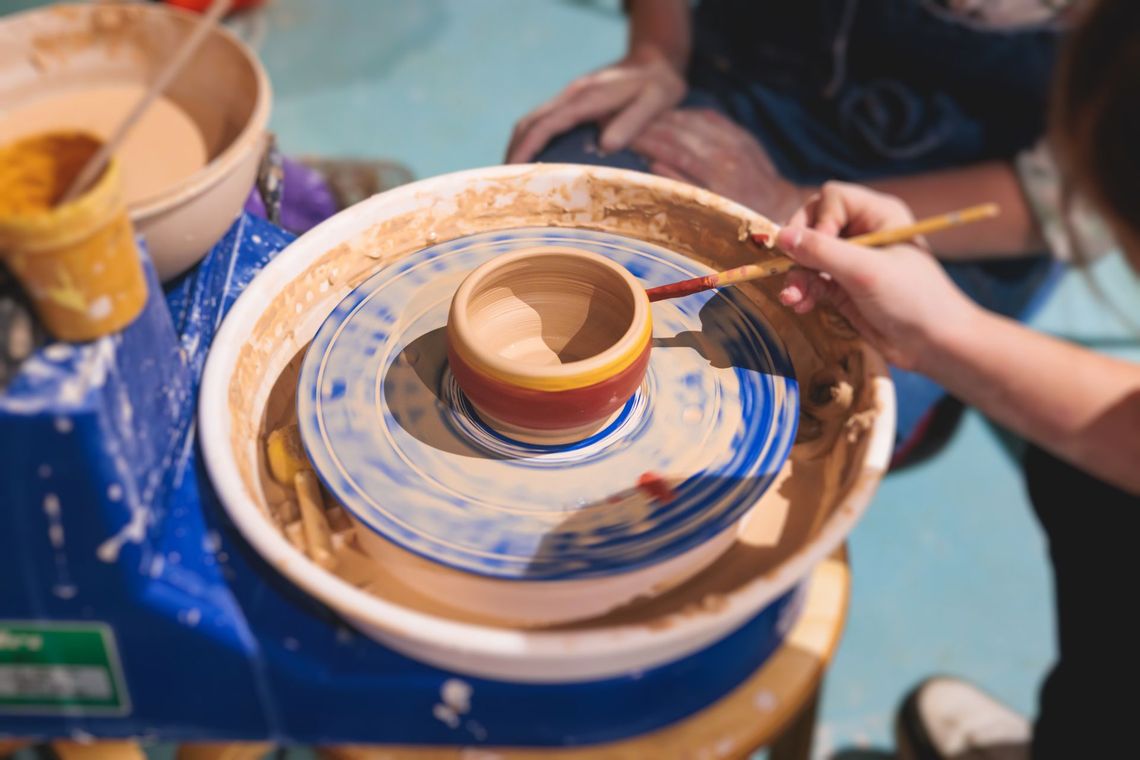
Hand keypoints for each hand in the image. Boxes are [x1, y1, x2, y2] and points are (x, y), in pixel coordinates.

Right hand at [506, 47, 685, 163]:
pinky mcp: (571, 104)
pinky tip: (531, 165)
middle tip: (503, 185)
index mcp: (587, 96)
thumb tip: (607, 146)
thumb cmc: (659, 84)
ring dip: (518, 148)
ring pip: (531, 122)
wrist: (655, 60)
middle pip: (529, 123)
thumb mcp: (656, 99)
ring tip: (512, 180)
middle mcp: (572, 95)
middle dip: (514, 153)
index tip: (513, 172)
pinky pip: (542, 124)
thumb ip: (633, 121)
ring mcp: (569, 98)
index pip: (546, 124)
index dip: (527, 148)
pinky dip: (530, 143)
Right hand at [630, 108, 806, 220]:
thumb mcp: (711, 211)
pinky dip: (690, 114)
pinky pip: (711, 118)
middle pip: (680, 131)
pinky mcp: (742, 135)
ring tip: (644, 116)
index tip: (624, 136)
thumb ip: (682, 186)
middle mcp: (726, 153)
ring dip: (667, 116)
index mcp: (716, 175)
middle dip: (651, 124)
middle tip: (626, 121)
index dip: (647, 140)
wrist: (781, 209)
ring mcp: (736, 141)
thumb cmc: (742, 219)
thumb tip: (653, 164)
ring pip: (694, 121)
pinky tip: (674, 114)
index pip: (672, 149)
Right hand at [772, 182, 978, 371]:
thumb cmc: (912, 299)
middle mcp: (863, 232)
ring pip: (807, 256)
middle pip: (813, 225)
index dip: (818, 220)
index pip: (831, 199)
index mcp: (878, 214)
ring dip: (796, 275)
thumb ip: (822, 252)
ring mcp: (851, 260)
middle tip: (792, 269)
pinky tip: (800, 304)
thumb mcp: (865, 271)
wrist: (934, 344)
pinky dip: (802, 291)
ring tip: (792, 297)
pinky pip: (812, 280)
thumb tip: (779, 237)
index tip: (819, 247)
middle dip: (799, 250)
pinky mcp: (843, 287)